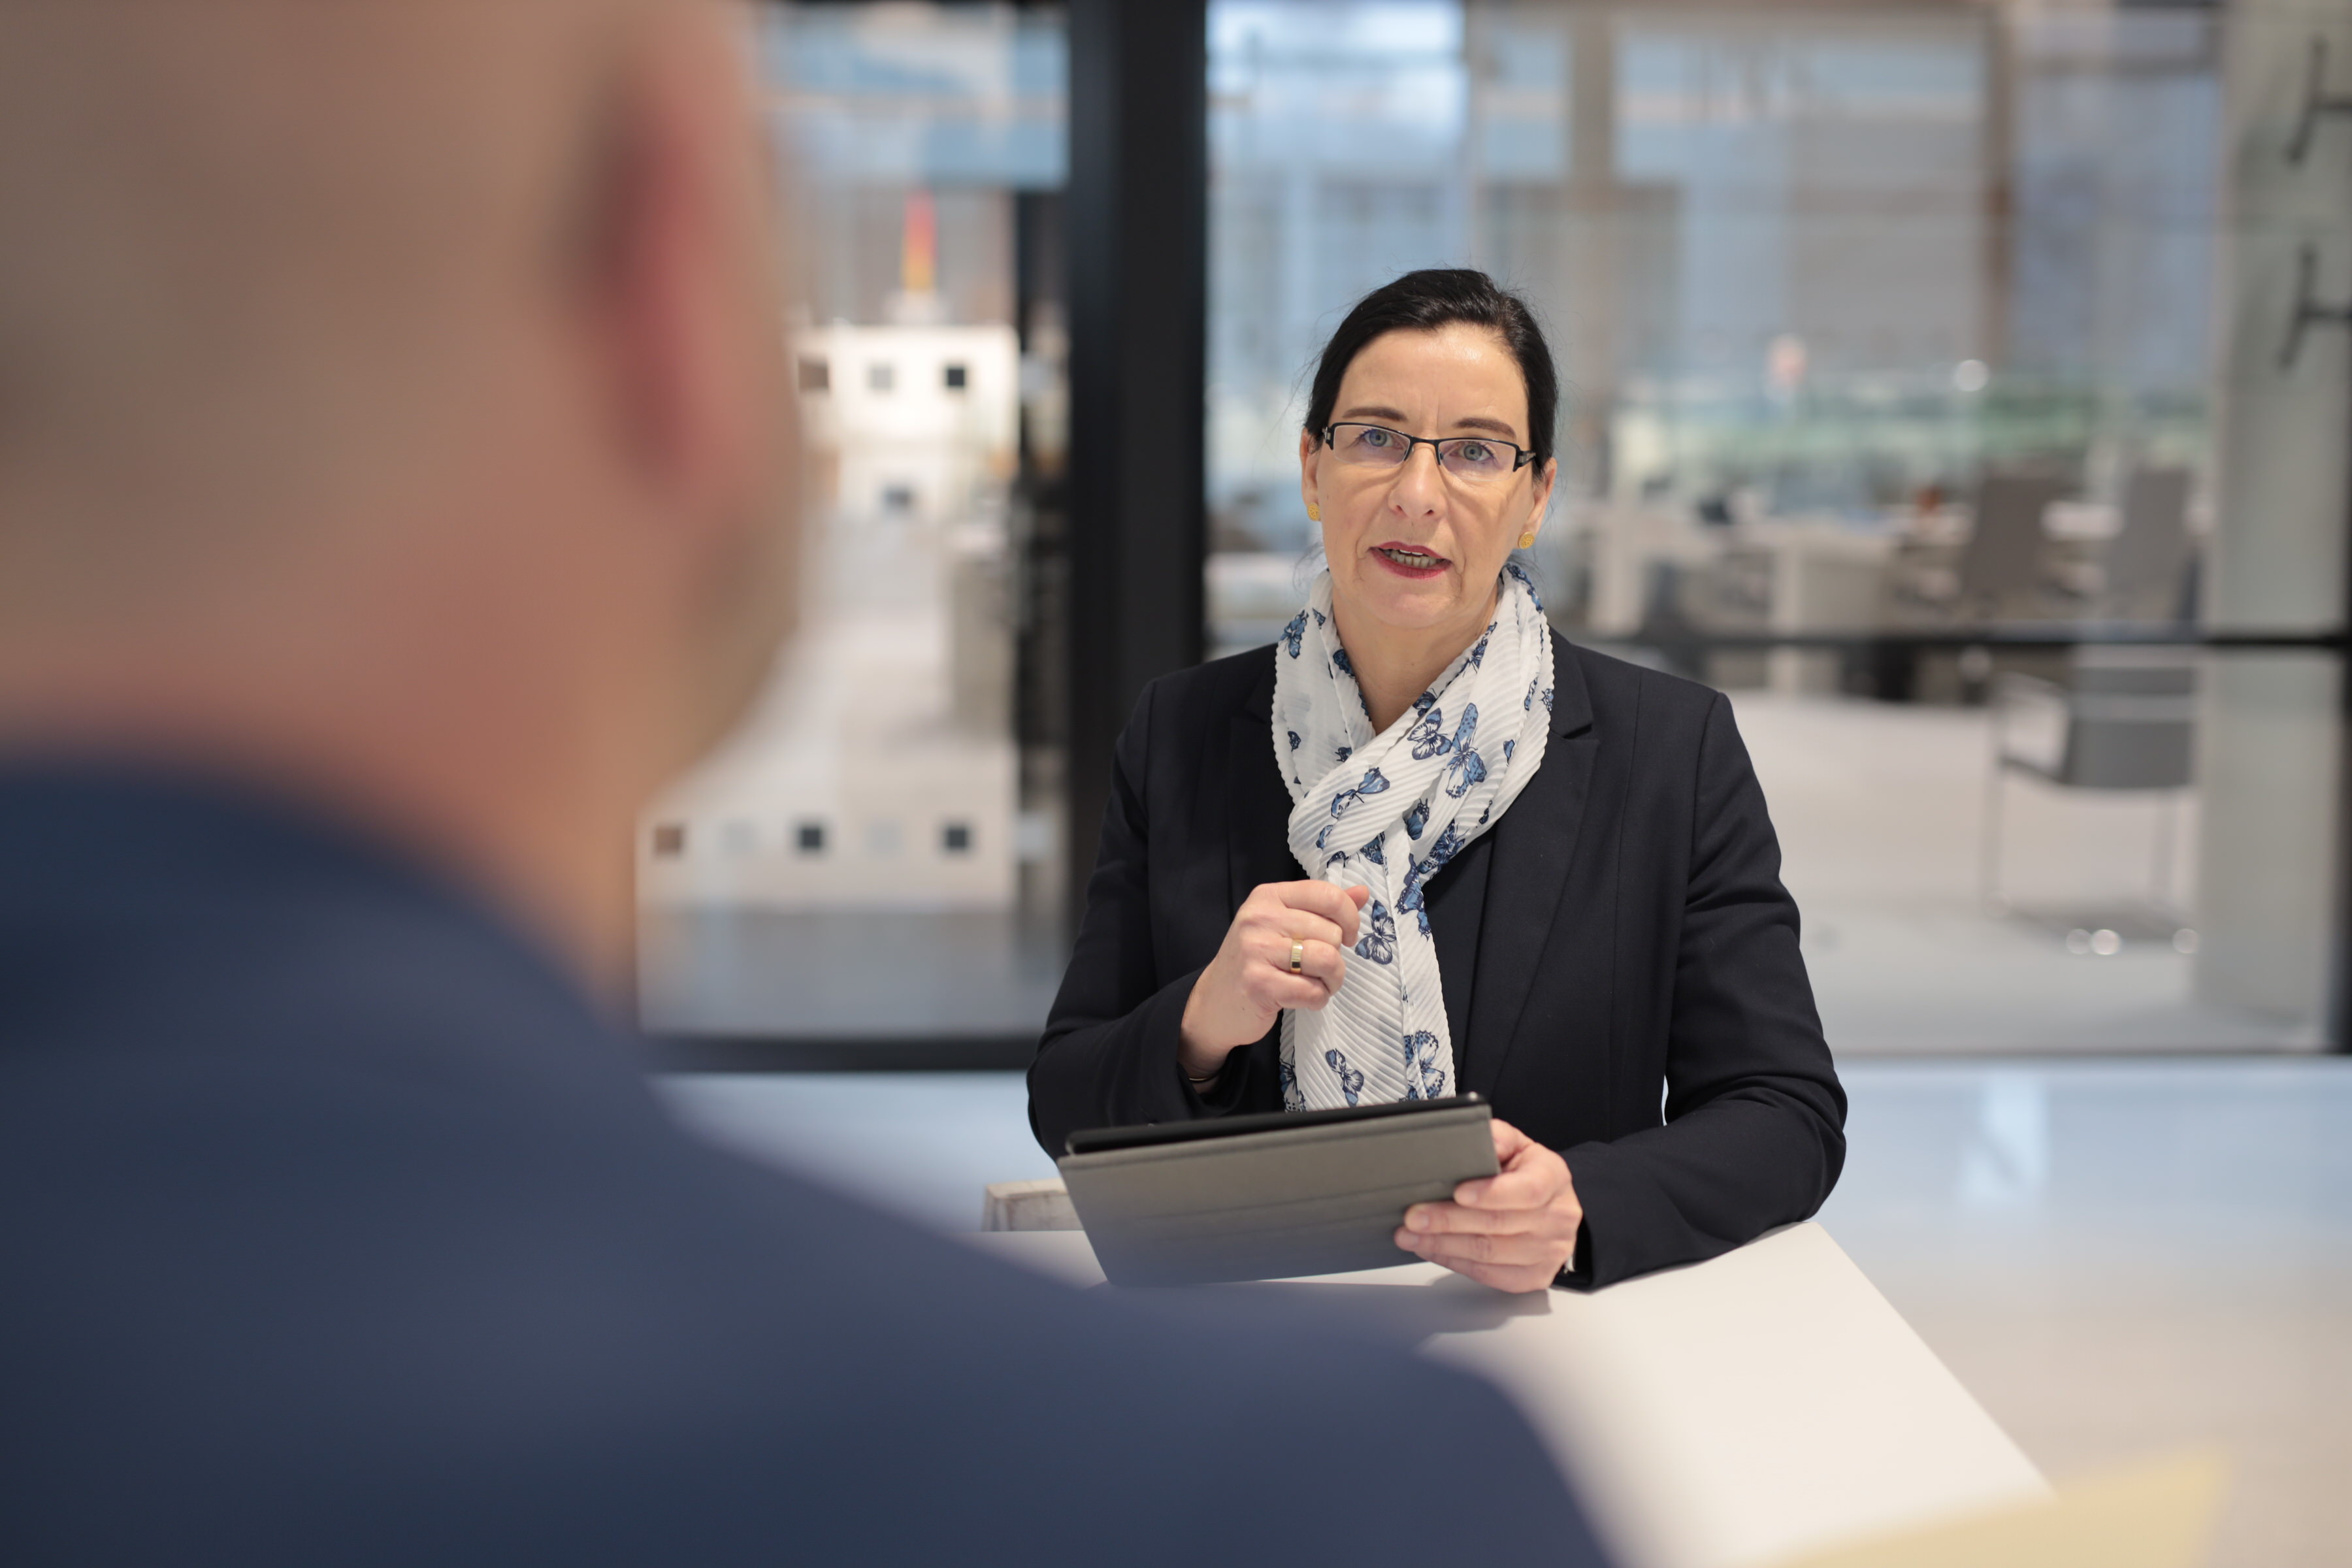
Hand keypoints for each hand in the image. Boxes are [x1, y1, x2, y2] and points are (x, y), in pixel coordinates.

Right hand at [1177, 881, 1370, 1077]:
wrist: (1214, 1001)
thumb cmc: (1256, 960)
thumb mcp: (1284, 925)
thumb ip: (1323, 908)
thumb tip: (1363, 892)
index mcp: (1268, 896)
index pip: (1327, 895)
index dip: (1349, 918)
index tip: (1347, 937)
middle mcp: (1259, 918)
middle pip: (1331, 932)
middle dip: (1337, 957)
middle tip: (1320, 970)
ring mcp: (1256, 950)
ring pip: (1327, 960)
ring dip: (1332, 980)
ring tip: (1317, 984)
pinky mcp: (1258, 984)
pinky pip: (1312, 991)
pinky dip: (1317, 999)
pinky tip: (1303, 999)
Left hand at [1394, 1118, 1580, 1292]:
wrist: (1552, 1207)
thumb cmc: (1526, 1173)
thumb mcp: (1516, 1145)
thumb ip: (1497, 1138)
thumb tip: (1482, 1140)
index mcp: (1553, 1178)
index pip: (1527, 1190)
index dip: (1490, 1193)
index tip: (1457, 1192)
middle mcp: (1556, 1218)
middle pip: (1498, 1225)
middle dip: (1448, 1221)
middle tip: (1413, 1216)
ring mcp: (1547, 1252)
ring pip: (1488, 1254)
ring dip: (1442, 1245)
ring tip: (1410, 1235)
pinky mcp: (1532, 1277)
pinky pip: (1487, 1275)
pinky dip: (1453, 1261)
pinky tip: (1431, 1249)